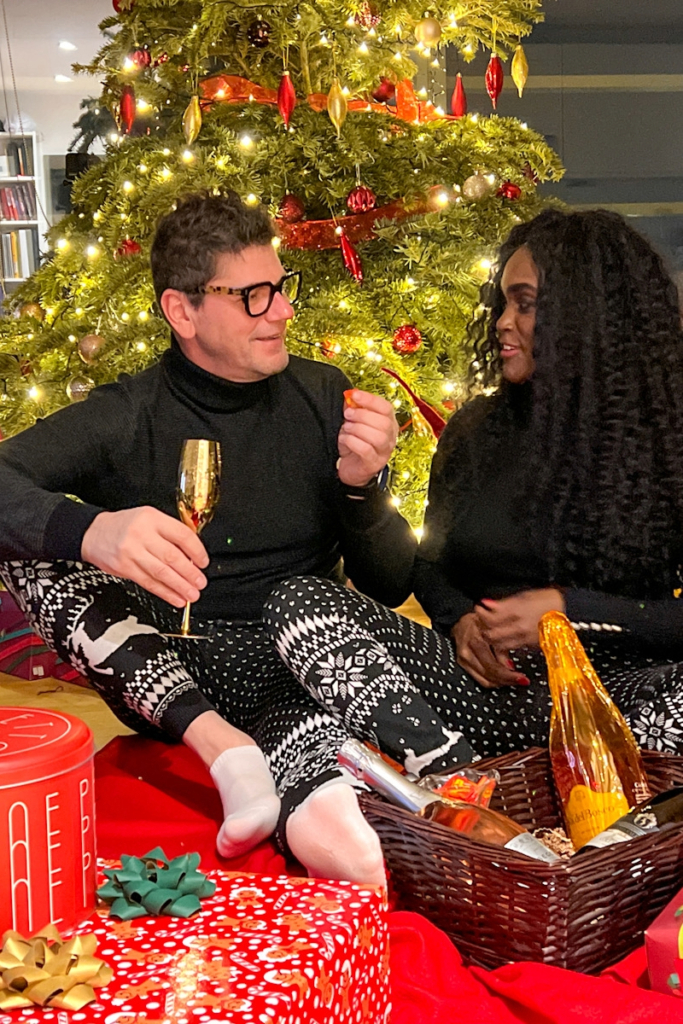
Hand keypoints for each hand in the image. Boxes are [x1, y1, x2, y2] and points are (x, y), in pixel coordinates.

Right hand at [81, 506, 208, 607]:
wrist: (94, 532)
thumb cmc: (126, 525)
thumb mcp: (149, 518)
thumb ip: (170, 533)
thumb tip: (192, 555)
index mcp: (152, 518)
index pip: (181, 535)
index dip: (196, 551)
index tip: (203, 562)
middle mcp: (142, 534)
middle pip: (172, 556)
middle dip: (190, 573)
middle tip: (200, 582)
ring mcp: (131, 552)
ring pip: (161, 572)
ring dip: (180, 586)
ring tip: (192, 594)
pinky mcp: (124, 568)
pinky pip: (148, 582)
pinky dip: (164, 592)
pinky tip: (175, 598)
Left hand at [337, 389, 397, 487]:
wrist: (351, 470)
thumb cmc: (355, 444)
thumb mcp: (354, 424)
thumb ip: (354, 409)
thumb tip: (349, 396)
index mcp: (389, 423)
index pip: (386, 408)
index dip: (370, 400)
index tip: (355, 395)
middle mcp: (390, 437)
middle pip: (384, 422)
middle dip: (362, 415)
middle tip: (347, 415)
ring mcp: (384, 452)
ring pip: (378, 436)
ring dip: (358, 429)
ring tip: (346, 429)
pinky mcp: (374, 464)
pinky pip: (366, 450)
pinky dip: (353, 442)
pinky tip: (345, 440)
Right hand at [451, 612, 527, 688]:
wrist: (460, 619)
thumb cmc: (480, 621)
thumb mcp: (493, 629)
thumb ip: (502, 648)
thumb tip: (510, 667)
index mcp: (475, 642)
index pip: (493, 666)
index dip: (509, 675)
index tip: (523, 678)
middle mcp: (467, 652)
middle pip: (490, 675)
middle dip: (508, 680)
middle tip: (522, 680)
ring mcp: (463, 660)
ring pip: (485, 680)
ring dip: (501, 683)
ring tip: (514, 680)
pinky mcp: (462, 664)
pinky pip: (479, 679)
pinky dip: (492, 681)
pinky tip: (501, 678)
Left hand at [476, 588, 564, 649]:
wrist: (570, 611)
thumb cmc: (548, 600)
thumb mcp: (524, 595)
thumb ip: (503, 603)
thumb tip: (486, 604)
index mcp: (516, 611)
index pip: (489, 618)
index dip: (480, 614)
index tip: (478, 610)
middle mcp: (519, 627)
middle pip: (491, 635)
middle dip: (483, 630)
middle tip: (481, 624)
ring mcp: (525, 638)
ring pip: (499, 645)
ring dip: (492, 640)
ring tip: (491, 632)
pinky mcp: (531, 646)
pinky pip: (511, 649)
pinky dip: (503, 646)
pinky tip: (503, 639)